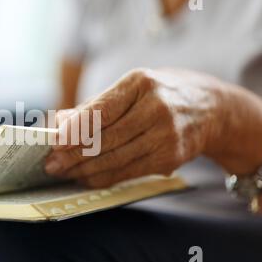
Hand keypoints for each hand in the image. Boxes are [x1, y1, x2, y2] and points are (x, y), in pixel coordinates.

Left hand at [44, 68, 229, 187]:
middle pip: (106, 139)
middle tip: (51, 165)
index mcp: (140, 83)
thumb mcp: (131, 88)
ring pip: (115, 160)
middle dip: (73, 155)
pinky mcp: (170, 158)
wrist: (210, 108)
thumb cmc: (160, 94)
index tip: (54, 141)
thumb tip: (59, 123)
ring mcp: (166, 136)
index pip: (103, 109)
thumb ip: (95, 106)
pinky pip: (129, 173)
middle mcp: (155, 109)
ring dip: (84, 170)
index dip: (76, 128)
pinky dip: (104, 178)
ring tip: (63, 173)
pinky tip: (86, 178)